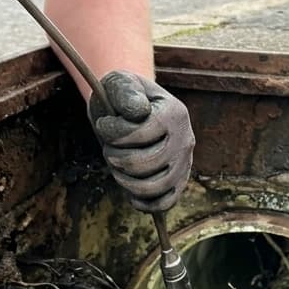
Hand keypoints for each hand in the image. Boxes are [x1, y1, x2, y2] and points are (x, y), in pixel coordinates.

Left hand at [87, 71, 194, 212]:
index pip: (140, 134)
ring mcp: (185, 162)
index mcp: (175, 112)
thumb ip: (125, 92)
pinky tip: (130, 193)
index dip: (113, 133)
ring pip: (156, 187)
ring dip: (125, 181)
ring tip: (116, 166)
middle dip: (115, 158)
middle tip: (108, 148)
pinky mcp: (179, 180)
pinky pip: (166, 202)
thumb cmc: (122, 96)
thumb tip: (139, 112)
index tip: (103, 123)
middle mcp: (186, 138)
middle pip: (146, 163)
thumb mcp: (119, 84)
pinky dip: (146, 203)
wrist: (132, 107)